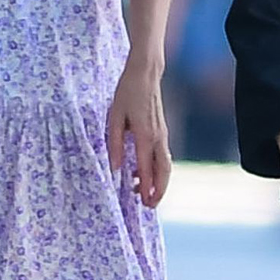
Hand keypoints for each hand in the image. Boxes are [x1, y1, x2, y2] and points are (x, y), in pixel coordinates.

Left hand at [107, 56, 171, 208]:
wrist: (146, 74)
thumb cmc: (127, 92)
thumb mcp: (114, 117)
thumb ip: (115, 144)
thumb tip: (116, 167)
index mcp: (145, 134)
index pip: (147, 167)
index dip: (145, 187)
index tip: (143, 202)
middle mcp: (158, 137)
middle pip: (164, 171)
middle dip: (159, 190)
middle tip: (149, 206)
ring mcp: (162, 134)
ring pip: (166, 165)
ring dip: (158, 182)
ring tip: (144, 194)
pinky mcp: (162, 131)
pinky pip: (162, 155)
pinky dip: (156, 169)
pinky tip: (142, 172)